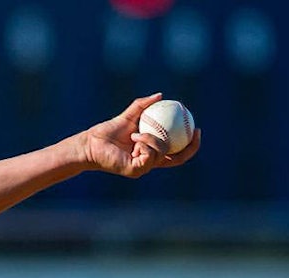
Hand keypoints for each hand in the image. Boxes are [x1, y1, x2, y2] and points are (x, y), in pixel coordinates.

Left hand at [80, 93, 200, 177]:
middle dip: (191, 147)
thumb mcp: (129, 115)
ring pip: (163, 153)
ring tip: (137, 133)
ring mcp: (143, 168)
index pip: (176, 151)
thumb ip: (143, 106)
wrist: (91, 143)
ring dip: (153, 139)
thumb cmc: (107, 132)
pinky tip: (135, 138)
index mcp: (151, 152)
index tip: (197, 127)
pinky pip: (150, 156)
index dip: (190, 143)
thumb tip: (161, 95)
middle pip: (178, 159)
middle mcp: (149, 162)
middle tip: (195, 132)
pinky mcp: (135, 170)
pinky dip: (145, 143)